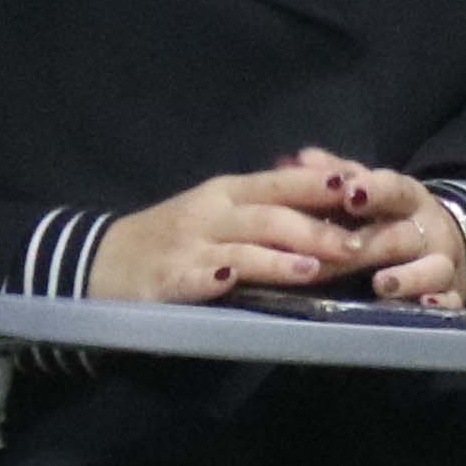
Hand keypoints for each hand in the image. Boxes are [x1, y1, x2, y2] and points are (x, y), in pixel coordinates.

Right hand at [89, 160, 373, 303]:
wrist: (100, 261)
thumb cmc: (171, 237)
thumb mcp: (217, 212)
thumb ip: (263, 207)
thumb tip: (329, 199)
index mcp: (227, 192)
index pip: (282, 183)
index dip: (322, 185)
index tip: (364, 188)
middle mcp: (211, 212)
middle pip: (270, 216)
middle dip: (315, 229)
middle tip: (358, 244)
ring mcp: (189, 245)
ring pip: (241, 247)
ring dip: (277, 257)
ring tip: (314, 268)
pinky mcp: (167, 279)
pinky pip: (196, 277)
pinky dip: (217, 278)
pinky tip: (234, 283)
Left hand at [283, 147, 465, 304]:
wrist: (444, 242)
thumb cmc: (392, 216)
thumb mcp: (372, 190)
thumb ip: (339, 175)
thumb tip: (301, 158)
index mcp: (408, 198)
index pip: (394, 189)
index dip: (373, 191)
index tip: (349, 193)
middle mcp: (428, 229)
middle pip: (401, 235)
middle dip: (372, 242)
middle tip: (345, 248)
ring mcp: (443, 263)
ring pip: (432, 269)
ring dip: (407, 277)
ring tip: (381, 284)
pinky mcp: (453, 294)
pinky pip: (451, 302)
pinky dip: (439, 306)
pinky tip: (423, 307)